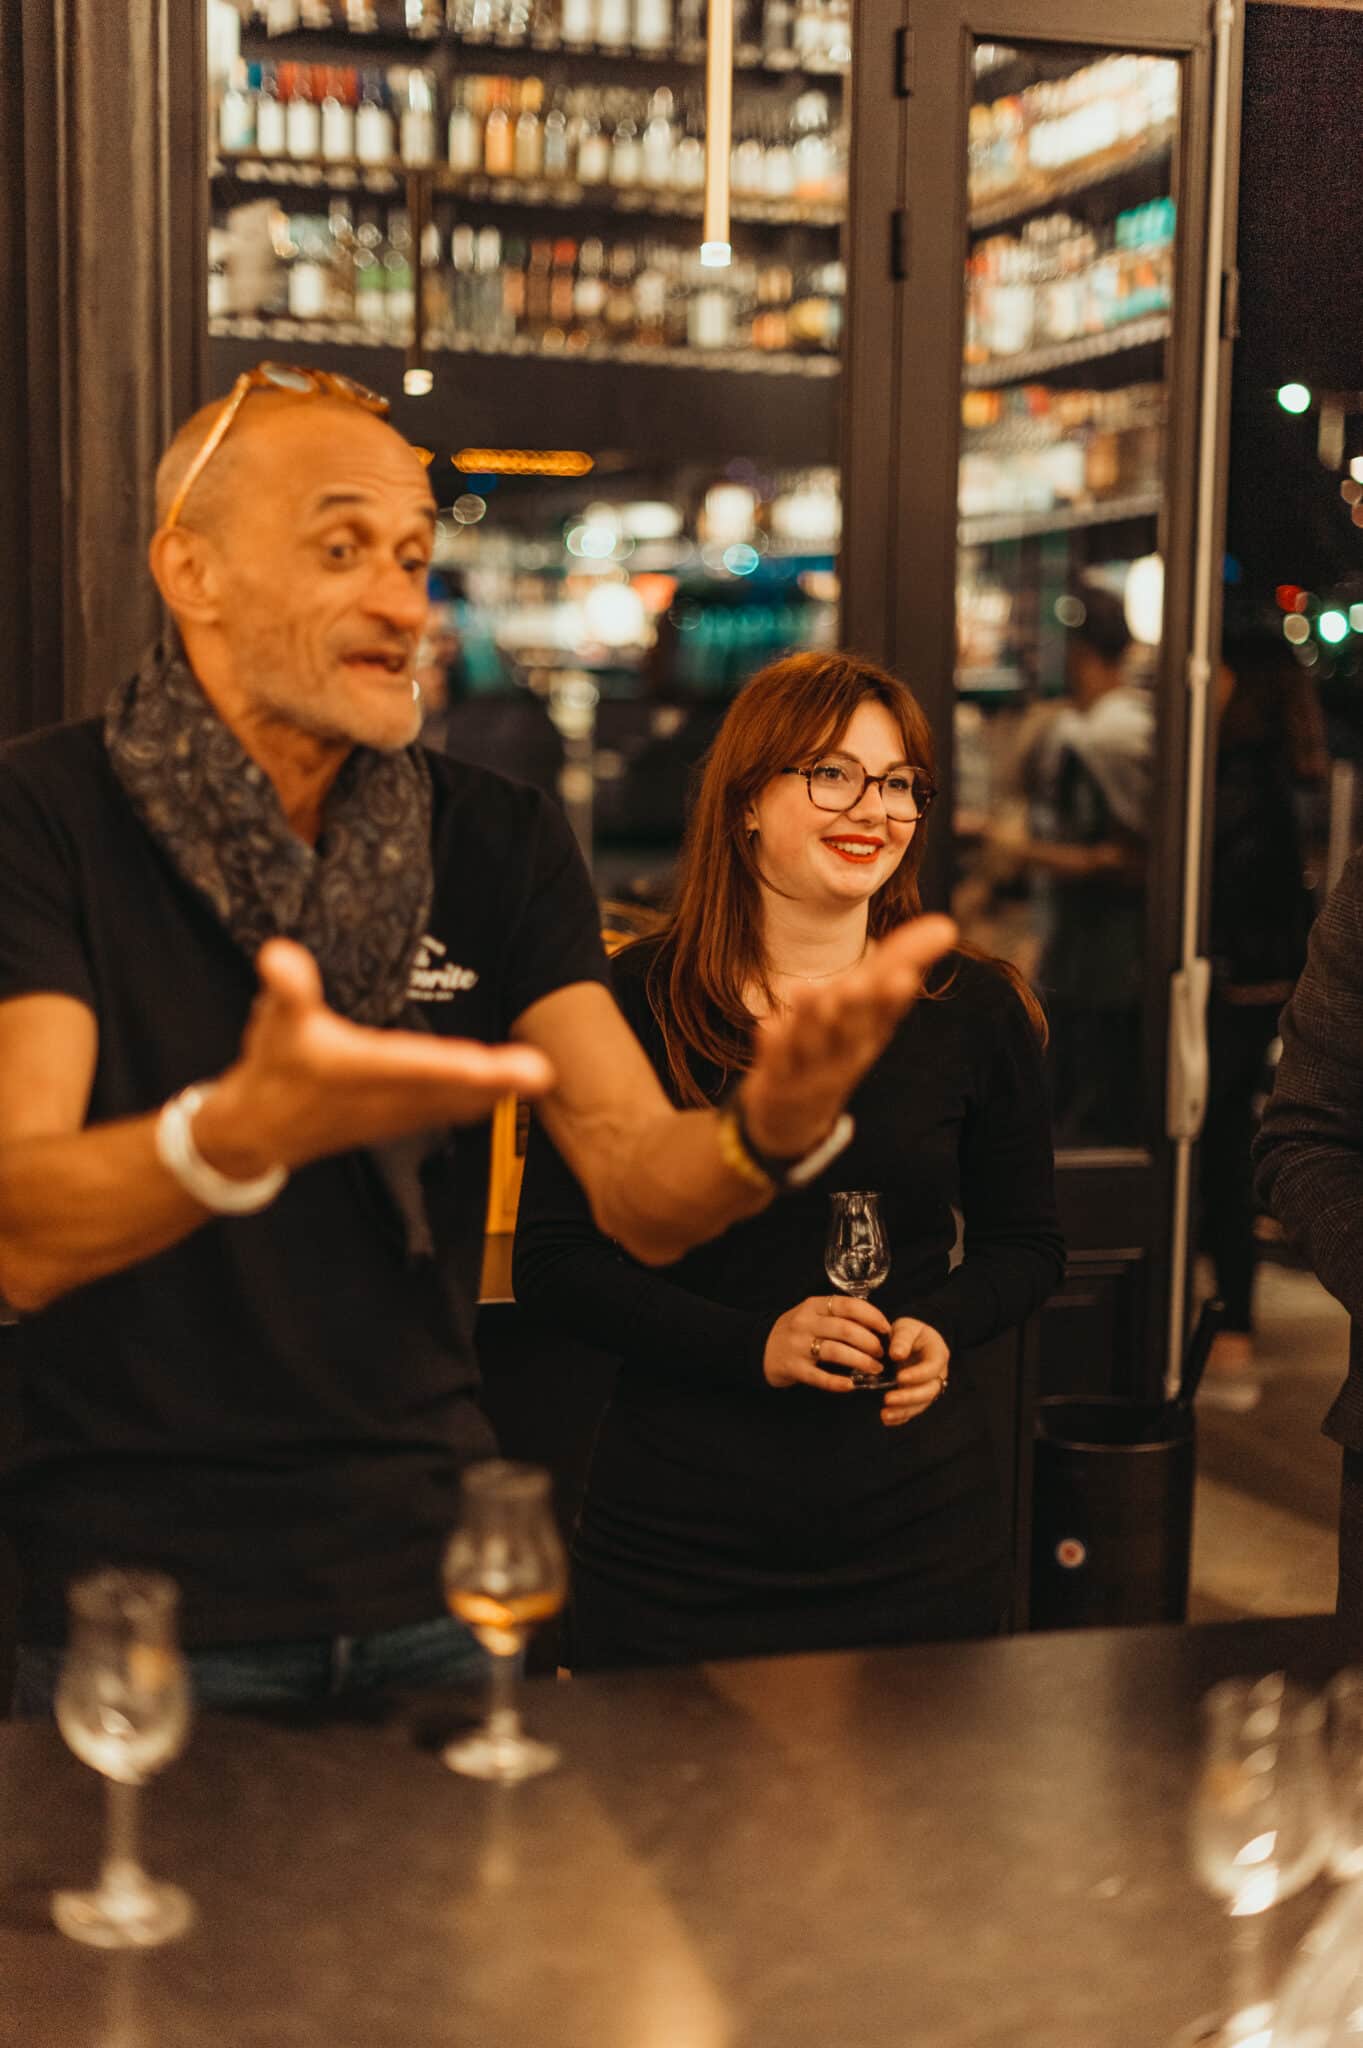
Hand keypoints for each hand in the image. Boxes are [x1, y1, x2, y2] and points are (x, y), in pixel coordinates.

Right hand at [193, 939, 554, 1177]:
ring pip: (452, 1103)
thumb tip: (279, 956)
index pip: (408, 1066)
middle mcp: (381, 1098)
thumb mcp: (273, 1025)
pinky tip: (502, 1093)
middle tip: (541, 1071)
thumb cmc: (271, 1072)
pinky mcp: (397, 1120)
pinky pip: (444, 1110)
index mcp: (354, 1070)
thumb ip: (285, 990)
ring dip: (493, 1092)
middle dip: (493, 1081)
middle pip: (445, 1089)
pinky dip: (475, 1101)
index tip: (486, 1066)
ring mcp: (392, 1114)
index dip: (448, 1066)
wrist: (254, 1135)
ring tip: (537, 1078)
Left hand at [740, 915, 956, 1157]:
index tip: (906, 976)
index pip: (887, 1011)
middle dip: (859, 1006)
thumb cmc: (838, 1048)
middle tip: (864, 982)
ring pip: (813, 1042)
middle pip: (853, 1028)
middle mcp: (845, 1052)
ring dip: (814, 1018)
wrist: (793, 1118)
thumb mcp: (872, 1009)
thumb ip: (903, 962)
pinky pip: (774, 1061)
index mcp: (871, 1033)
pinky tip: (768, 1026)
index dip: (894, 997)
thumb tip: (945, 925)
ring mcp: (810, 1068)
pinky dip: (773, 1044)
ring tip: (813, 992)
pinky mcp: (776, 1078)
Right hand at [763, 1293, 890, 1393]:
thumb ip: (837, 1316)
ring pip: (836, 1351)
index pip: (849, 1305)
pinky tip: (851, 1386)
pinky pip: (819, 1376)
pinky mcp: (793, 1367)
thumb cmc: (796, 1332)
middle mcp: (805, 1322)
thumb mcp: (812, 1315)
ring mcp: (798, 1345)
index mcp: (813, 1305)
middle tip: (882, 1353)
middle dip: (870, 1342)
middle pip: (846, 1330)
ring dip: (861, 1361)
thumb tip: (875, 1325)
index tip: (887, 1329)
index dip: (872, 1316)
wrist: (759, 1348)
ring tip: (875, 1369)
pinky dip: (837, 1382)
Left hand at [879, 1318, 950, 1428]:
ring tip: (885, 1415)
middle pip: (929, 1390)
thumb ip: (902, 1338)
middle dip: (909, 1397)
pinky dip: (901, 1417)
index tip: (899, 1378)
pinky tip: (887, 1419)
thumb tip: (897, 1354)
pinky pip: (913, 1410)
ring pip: (922, 1404)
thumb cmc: (909, 1332)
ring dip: (904, 1411)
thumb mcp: (906, 1327)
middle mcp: (938, 1374)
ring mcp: (929, 1387)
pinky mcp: (919, 1397)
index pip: (932, 1368)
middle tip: (888, 1399)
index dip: (918, 1375)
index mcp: (938, 1354)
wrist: (910, 1340)